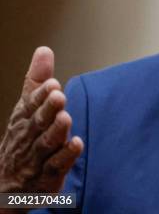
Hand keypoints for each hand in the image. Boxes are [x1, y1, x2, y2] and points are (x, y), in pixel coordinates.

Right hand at [0, 47, 82, 193]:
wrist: (6, 183)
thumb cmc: (23, 137)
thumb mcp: (27, 108)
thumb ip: (37, 81)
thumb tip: (44, 50)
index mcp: (24, 119)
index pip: (31, 105)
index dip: (41, 96)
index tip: (53, 84)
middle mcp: (29, 136)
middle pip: (38, 122)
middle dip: (47, 109)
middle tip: (58, 96)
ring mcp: (37, 157)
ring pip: (46, 143)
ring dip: (56, 131)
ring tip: (66, 118)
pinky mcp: (48, 175)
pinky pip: (55, 166)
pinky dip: (65, 156)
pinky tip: (77, 144)